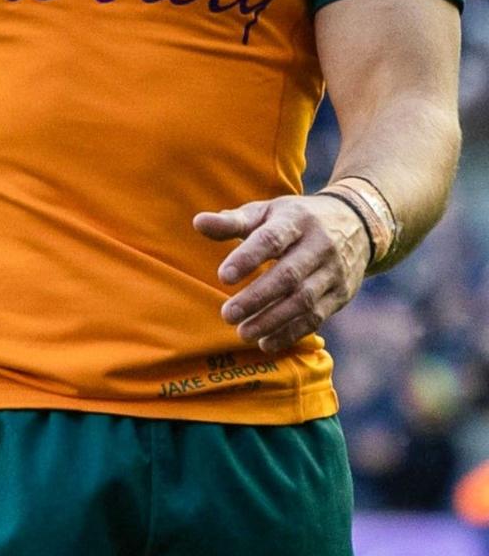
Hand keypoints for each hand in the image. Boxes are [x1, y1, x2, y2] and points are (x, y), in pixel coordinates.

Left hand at [194, 193, 369, 352]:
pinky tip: (267, 343)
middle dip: (257, 298)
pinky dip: (291, 333)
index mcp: (297, 221)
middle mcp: (320, 246)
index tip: (222, 276)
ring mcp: (334, 272)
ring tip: (243, 333)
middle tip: (227, 315)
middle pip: (289, 275)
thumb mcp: (266, 212)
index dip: (247, 258)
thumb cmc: (294, 220)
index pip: (272, 239)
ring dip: (272, 321)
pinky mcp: (341, 295)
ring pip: (304, 301)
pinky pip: (317, 317)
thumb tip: (198, 223)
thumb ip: (232, 222)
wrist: (357, 225)